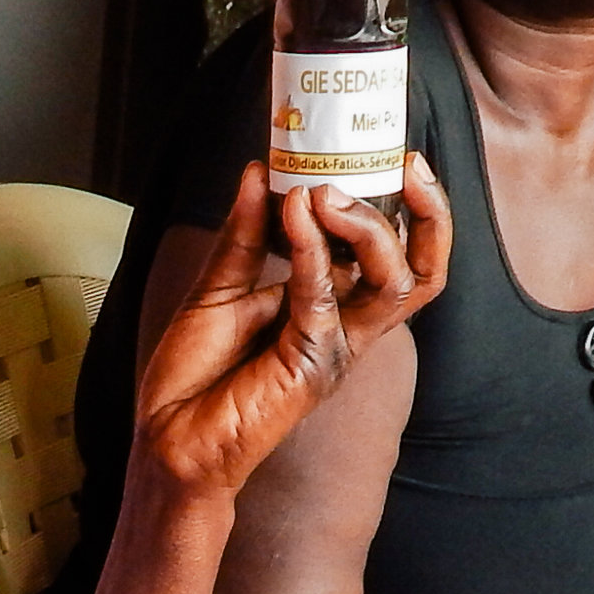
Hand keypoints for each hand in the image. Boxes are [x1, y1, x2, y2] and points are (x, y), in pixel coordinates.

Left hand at [133, 156, 451, 500]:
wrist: (167, 435)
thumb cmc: (195, 373)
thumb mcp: (218, 284)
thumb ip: (246, 232)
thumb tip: (259, 172)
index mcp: (333, 304)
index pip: (397, 253)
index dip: (409, 208)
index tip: (396, 158)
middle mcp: (346, 325)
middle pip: (422, 270)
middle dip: (426, 214)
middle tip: (401, 165)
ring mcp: (334, 347)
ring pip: (396, 285)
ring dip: (367, 228)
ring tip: (324, 191)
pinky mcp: (311, 365)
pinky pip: (325, 298)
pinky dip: (312, 253)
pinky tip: (291, 215)